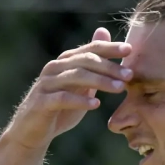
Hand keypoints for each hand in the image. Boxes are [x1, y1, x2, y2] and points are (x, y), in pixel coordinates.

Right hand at [4, 27, 133, 148]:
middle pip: (85, 60)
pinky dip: (80, 101)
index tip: (130, 49)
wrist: (34, 131)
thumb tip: (104, 32)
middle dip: (109, 67)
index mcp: (66, 62)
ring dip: (100, 81)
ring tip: (120, 88)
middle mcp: (55, 68)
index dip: (110, 47)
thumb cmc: (61, 108)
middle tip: (129, 75)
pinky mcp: (41, 102)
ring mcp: (46, 84)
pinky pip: (62, 98)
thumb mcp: (81, 85)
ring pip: (76, 76)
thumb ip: (93, 63)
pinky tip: (96, 105)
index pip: (90, 49)